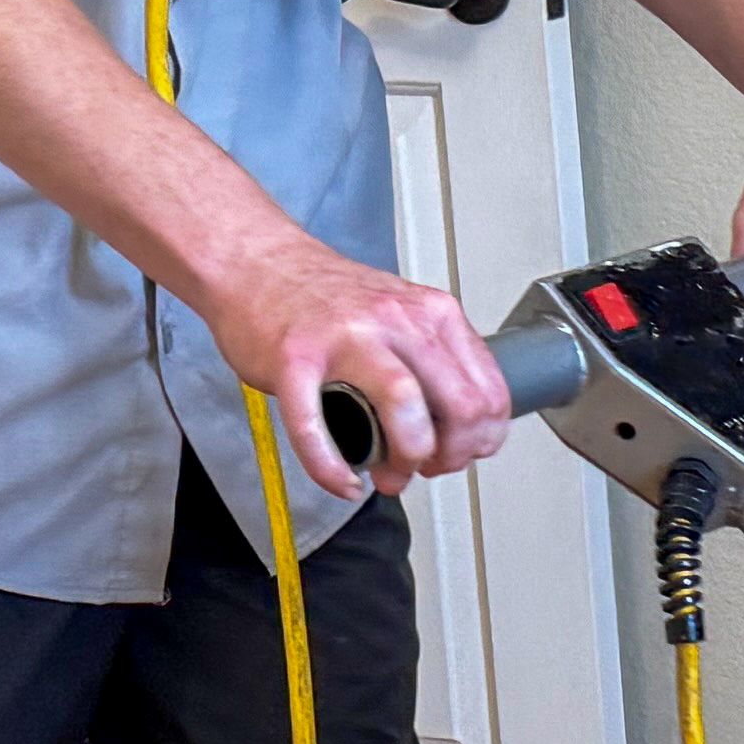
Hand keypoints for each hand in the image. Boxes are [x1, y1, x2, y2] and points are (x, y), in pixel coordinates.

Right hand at [201, 230, 506, 499]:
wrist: (254, 261)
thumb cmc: (323, 296)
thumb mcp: (402, 314)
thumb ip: (434, 359)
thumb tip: (460, 424)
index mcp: (431, 313)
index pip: (489, 391)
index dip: (481, 440)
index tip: (460, 454)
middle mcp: (397, 320)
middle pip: (460, 405)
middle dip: (450, 457)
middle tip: (425, 468)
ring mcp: (345, 338)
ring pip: (405, 406)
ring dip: (405, 460)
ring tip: (388, 474)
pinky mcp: (294, 360)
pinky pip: (316, 426)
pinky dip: (331, 468)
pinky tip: (341, 482)